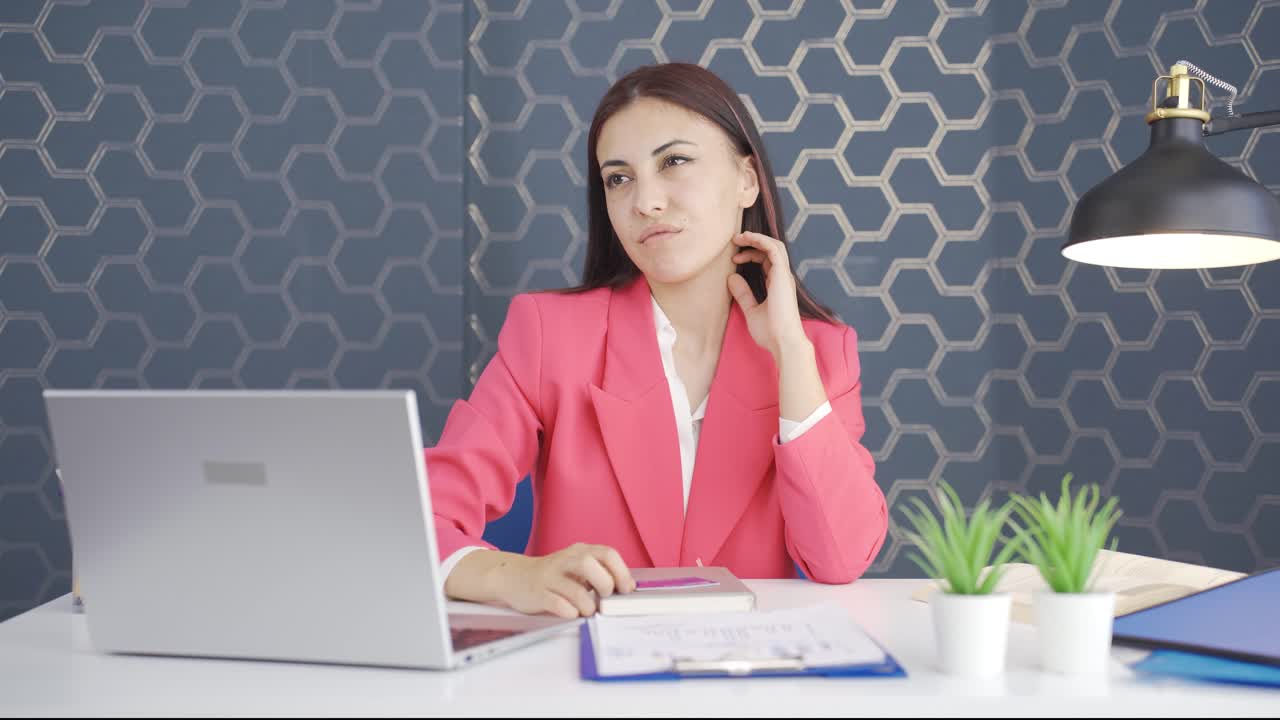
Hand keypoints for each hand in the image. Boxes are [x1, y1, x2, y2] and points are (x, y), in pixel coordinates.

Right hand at [452, 543, 635, 617]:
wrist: (514, 577)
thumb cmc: (554, 576)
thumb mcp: (577, 567)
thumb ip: (600, 573)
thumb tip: (628, 587)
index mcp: (579, 551)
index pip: (608, 554)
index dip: (621, 572)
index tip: (626, 589)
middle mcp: (565, 560)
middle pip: (591, 564)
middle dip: (605, 584)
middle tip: (604, 598)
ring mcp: (550, 577)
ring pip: (575, 588)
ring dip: (588, 604)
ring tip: (587, 610)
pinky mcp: (538, 593)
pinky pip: (557, 604)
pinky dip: (569, 611)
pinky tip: (571, 612)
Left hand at [728, 231, 808, 359]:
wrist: (783, 342)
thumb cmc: (770, 331)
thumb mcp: (751, 310)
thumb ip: (743, 294)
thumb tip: (731, 278)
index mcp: (777, 284)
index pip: (767, 261)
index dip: (750, 255)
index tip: (734, 259)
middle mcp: (782, 277)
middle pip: (770, 250)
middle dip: (753, 243)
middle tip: (735, 241)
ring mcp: (783, 275)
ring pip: (774, 245)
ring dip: (756, 238)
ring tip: (739, 237)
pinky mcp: (782, 275)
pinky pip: (773, 249)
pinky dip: (760, 240)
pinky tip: (747, 238)